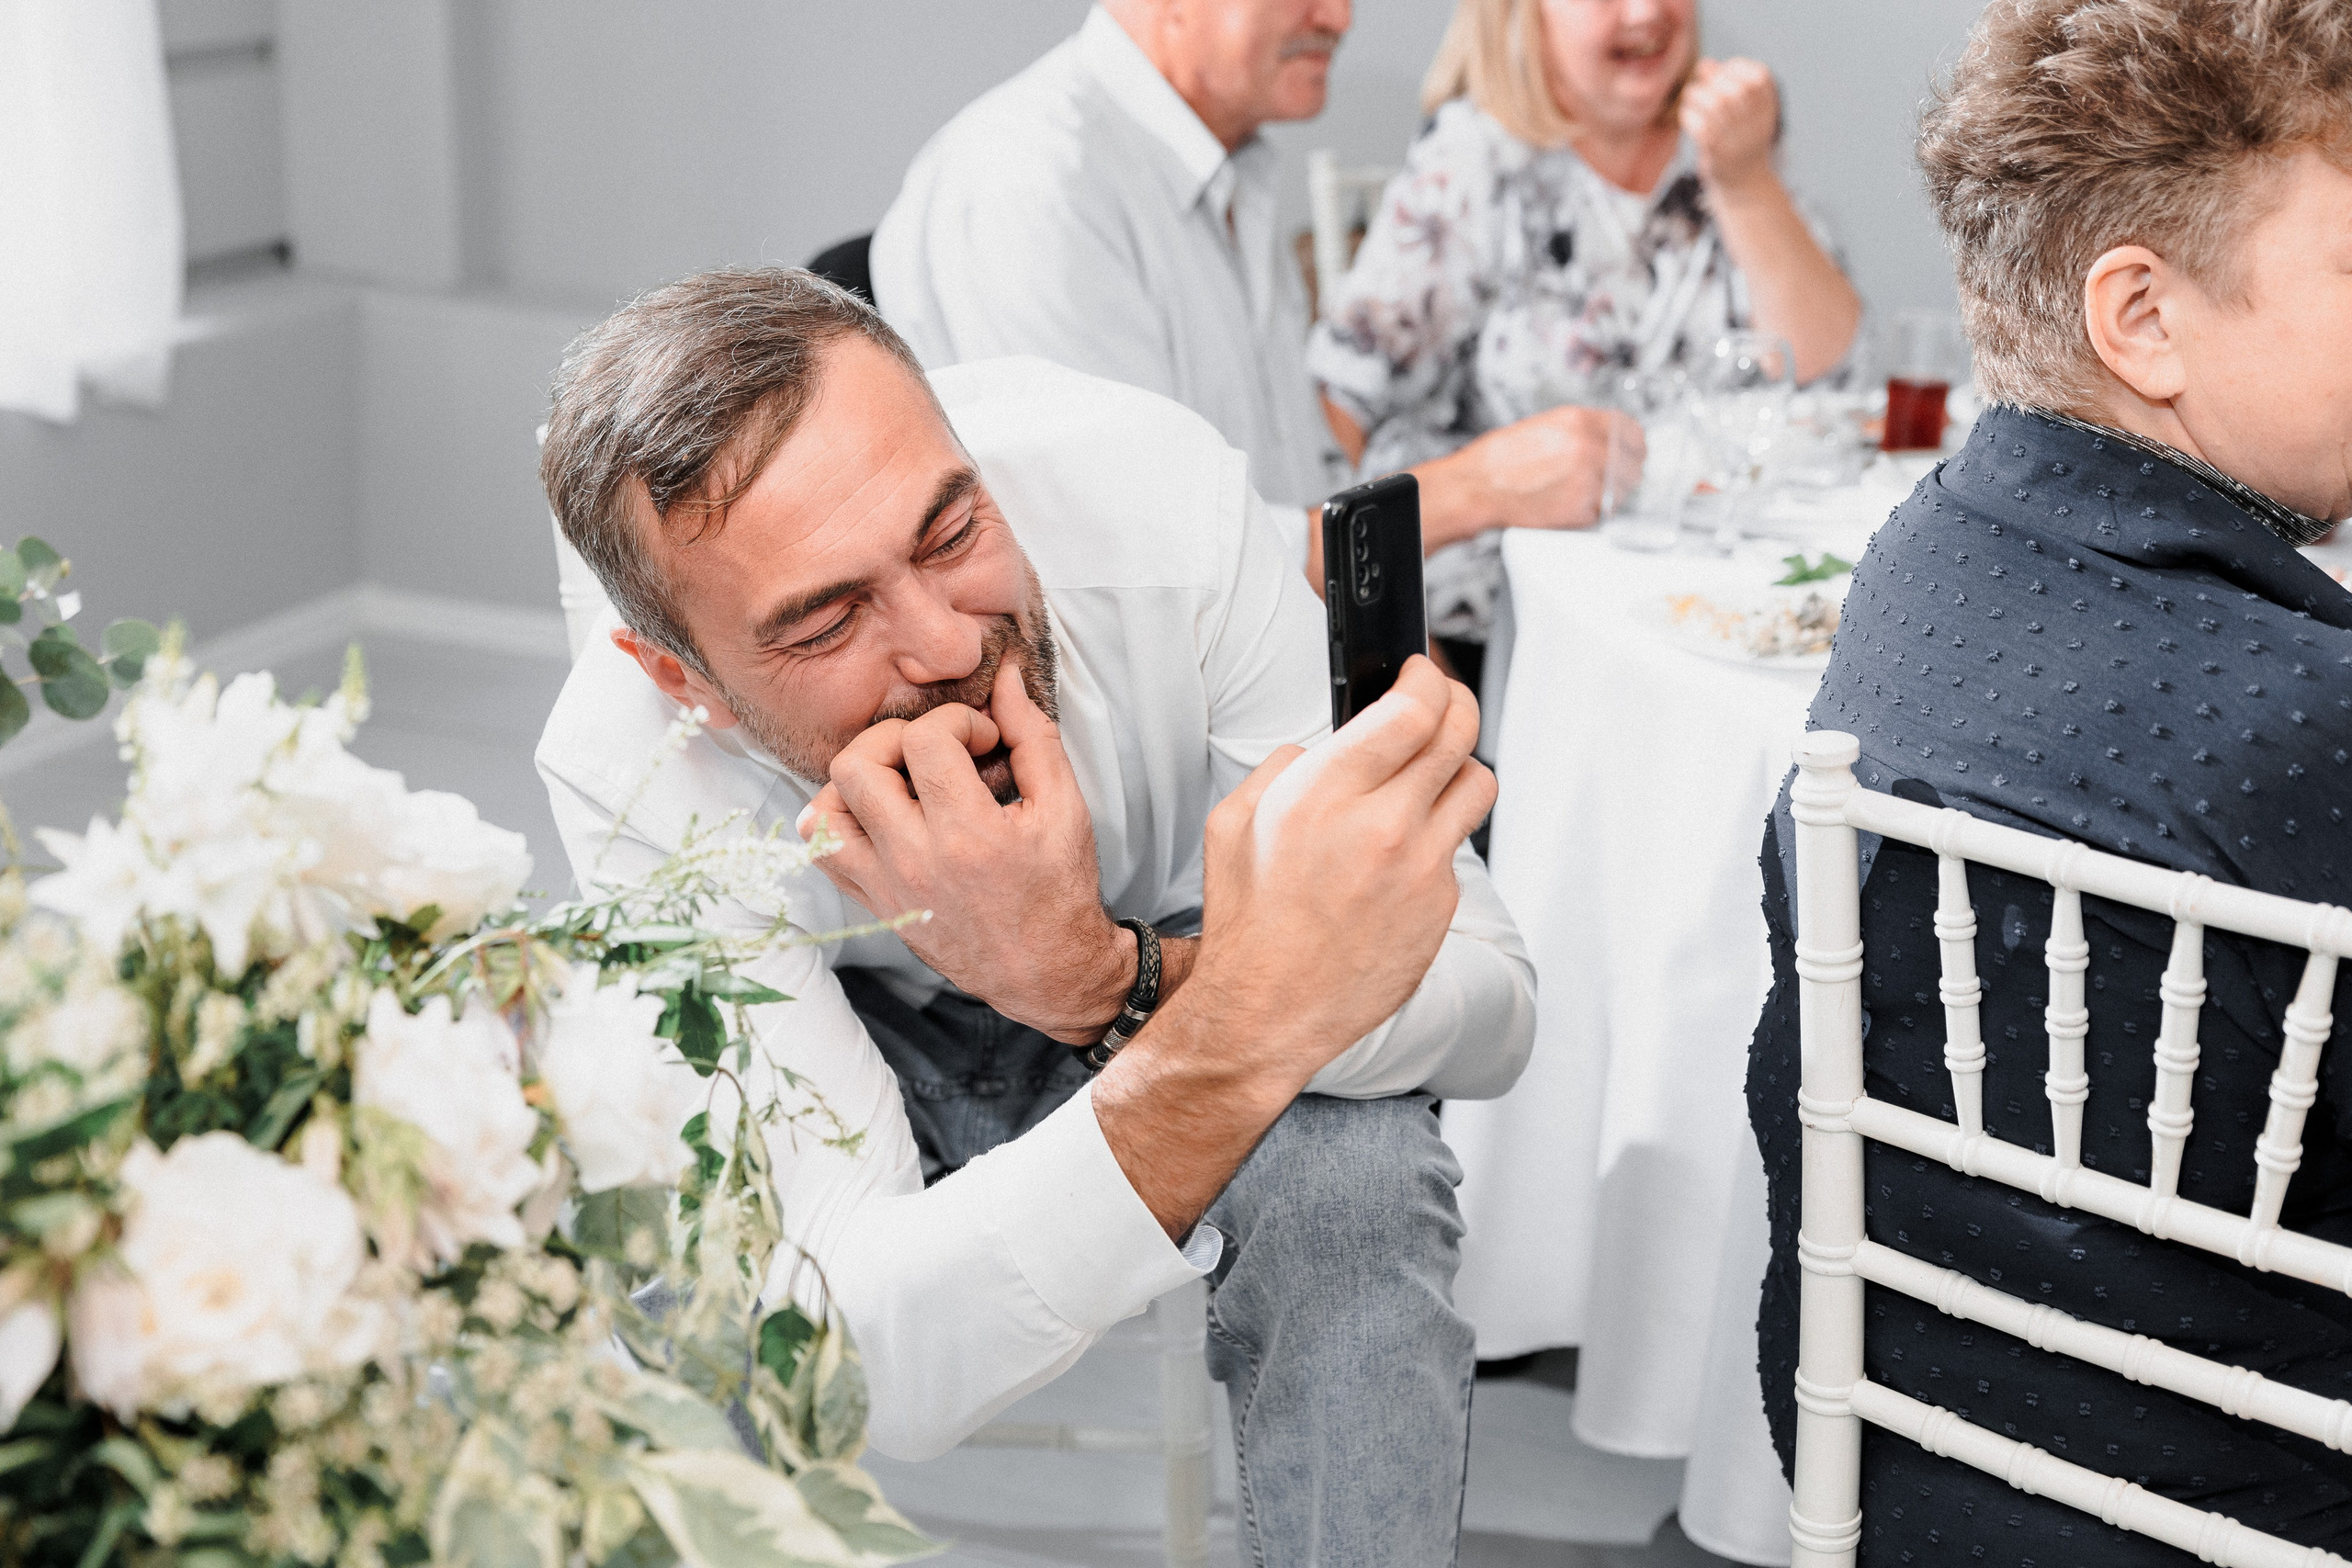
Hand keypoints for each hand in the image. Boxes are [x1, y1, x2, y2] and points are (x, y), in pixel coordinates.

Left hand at [798, 658, 1128, 1042]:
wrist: (1046, 970)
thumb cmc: (1059, 889)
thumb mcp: (1064, 806)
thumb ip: (1032, 734)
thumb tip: (1006, 676)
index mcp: (969, 836)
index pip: (925, 741)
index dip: (957, 721)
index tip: (982, 740)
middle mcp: (916, 862)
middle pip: (857, 765)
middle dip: (896, 737)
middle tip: (933, 752)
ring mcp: (887, 887)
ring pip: (824, 808)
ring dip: (857, 779)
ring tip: (899, 781)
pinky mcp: (874, 903)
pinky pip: (821, 850)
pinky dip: (836, 820)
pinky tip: (878, 813)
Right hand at [1186, 657, 1494, 1089]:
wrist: (1266, 1010)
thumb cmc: (1246, 920)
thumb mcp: (1235, 821)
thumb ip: (1284, 766)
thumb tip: (1326, 745)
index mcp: (1326, 793)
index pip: (1414, 707)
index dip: (1425, 677)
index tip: (1418, 674)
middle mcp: (1383, 825)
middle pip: (1460, 731)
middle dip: (1454, 703)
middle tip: (1439, 704)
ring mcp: (1421, 868)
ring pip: (1477, 784)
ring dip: (1457, 768)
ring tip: (1429, 777)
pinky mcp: (1440, 906)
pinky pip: (1455, 849)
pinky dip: (1435, 839)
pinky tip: (1398, 857)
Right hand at [1456, 406, 1645, 532]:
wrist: (1479, 487)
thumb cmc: (1502, 458)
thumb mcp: (1546, 425)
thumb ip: (1583, 430)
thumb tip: (1609, 440)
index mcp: (1579, 421)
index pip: (1631, 431)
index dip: (1634, 443)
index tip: (1634, 450)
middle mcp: (1589, 448)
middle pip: (1632, 464)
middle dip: (1623, 471)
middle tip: (1607, 477)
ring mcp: (1588, 481)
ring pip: (1620, 491)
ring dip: (1608, 493)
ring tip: (1579, 491)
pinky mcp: (1582, 510)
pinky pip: (1602, 512)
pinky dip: (1591, 511)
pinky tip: (1568, 503)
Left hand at [1680, 58, 1779, 196]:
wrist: (1743, 183)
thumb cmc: (1738, 139)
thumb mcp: (1741, 111)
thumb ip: (1724, 84)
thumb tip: (1705, 64)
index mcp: (1767, 110)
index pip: (1760, 77)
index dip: (1738, 67)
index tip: (1724, 73)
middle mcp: (1756, 124)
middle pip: (1736, 89)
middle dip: (1713, 81)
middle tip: (1703, 87)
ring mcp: (1738, 140)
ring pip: (1716, 104)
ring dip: (1697, 96)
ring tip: (1691, 99)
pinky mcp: (1718, 154)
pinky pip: (1700, 127)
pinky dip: (1688, 116)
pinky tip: (1687, 118)